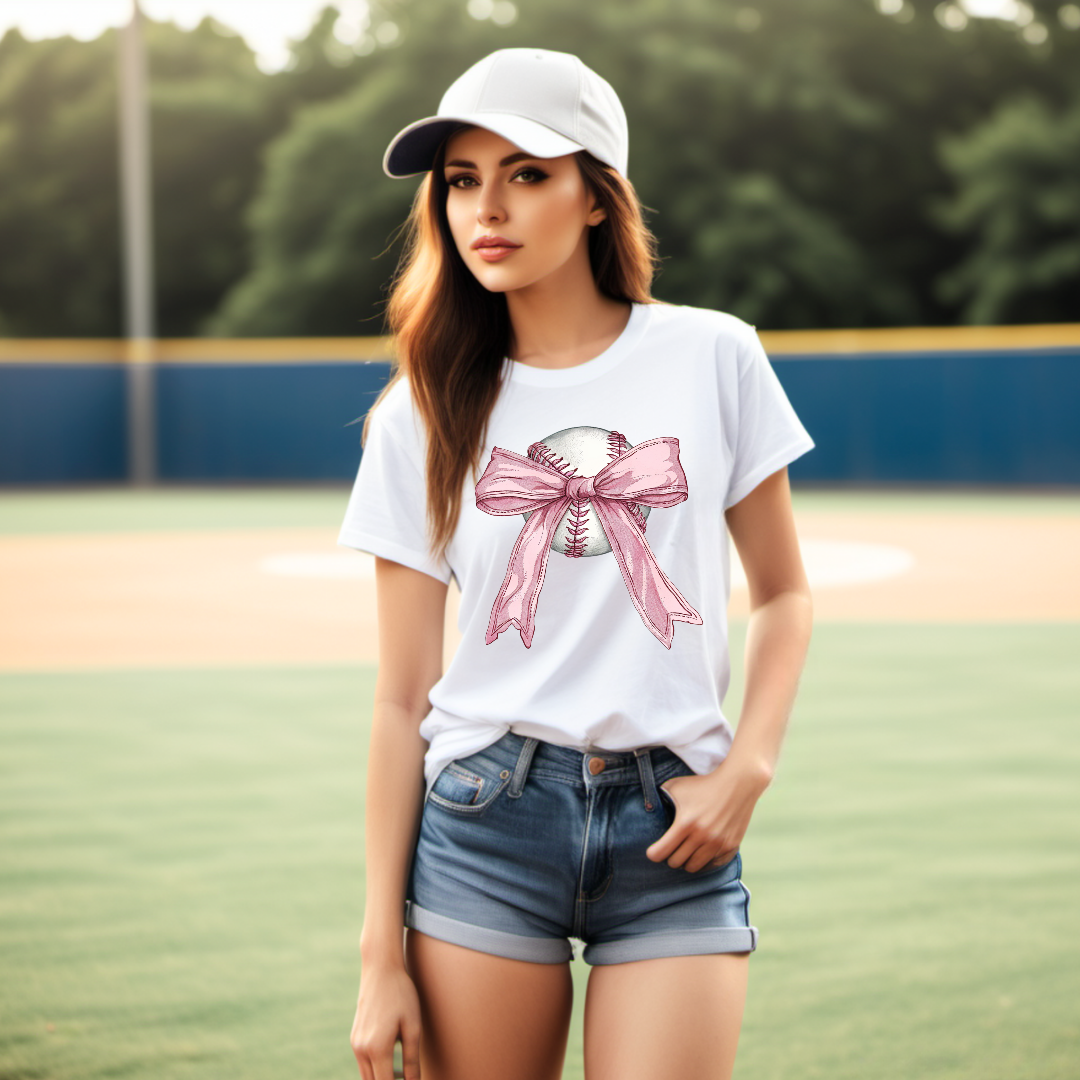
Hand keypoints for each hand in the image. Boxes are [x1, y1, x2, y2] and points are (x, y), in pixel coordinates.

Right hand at [350, 963, 422, 1079]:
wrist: (380, 969)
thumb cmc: (401, 995)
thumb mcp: (413, 1026)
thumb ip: (412, 1060)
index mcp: (377, 1049)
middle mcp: (361, 1050)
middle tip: (408, 1078)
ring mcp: (355, 1044)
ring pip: (367, 1076)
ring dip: (383, 1078)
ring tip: (404, 1073)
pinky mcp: (354, 1038)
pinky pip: (365, 1063)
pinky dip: (377, 1069)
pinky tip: (394, 1060)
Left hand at [646, 756, 770, 872]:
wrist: (738, 783)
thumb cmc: (703, 785)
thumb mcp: (676, 786)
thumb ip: (659, 798)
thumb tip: (648, 809)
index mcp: (685, 823)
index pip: (661, 853)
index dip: (654, 853)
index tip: (654, 851)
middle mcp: (702, 836)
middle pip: (676, 863)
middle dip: (670, 856)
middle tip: (672, 847)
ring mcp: (718, 843)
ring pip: (693, 867)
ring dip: (687, 861)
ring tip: (686, 850)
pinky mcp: (731, 846)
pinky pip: (712, 865)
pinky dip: (705, 861)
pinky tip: (702, 851)